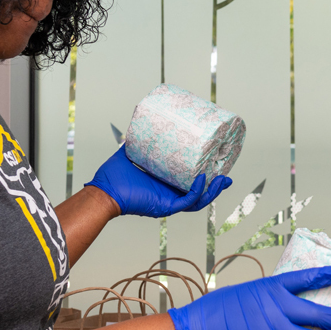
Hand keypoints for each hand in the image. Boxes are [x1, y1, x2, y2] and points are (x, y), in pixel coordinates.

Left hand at [85, 146, 231, 218]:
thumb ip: (142, 140)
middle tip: (226, 175)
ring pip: (198, 200)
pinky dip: (197, 192)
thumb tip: (146, 122)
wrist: (104, 190)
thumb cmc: (114, 175)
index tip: (216, 164)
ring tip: (223, 180)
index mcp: (165, 184)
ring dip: (212, 191)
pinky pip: (187, 202)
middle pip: (199, 193)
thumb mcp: (133, 153)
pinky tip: (203, 180)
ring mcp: (168, 201)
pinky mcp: (165, 206)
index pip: (189, 182)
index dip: (205, 176)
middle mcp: (169, 194)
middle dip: (215, 186)